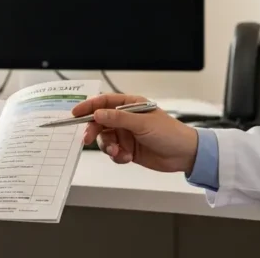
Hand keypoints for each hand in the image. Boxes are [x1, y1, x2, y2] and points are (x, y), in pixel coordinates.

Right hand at [73, 94, 198, 172]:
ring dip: (108, 147)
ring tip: (118, 152)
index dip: (88, 106)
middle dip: (94, 131)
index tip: (75, 114)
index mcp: (131, 105)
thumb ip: (118, 118)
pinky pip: (113, 152)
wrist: (184, 155)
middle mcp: (126, 119)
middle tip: (87, 139)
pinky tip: (127, 157)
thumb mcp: (143, 123)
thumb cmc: (170, 133)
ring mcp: (126, 134)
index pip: (104, 102)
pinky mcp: (128, 149)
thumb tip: (98, 113)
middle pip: (100, 122)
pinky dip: (117, 156)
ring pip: (105, 139)